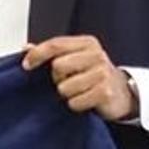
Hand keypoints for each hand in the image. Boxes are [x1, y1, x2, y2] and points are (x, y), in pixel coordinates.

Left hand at [21, 35, 135, 121]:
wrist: (122, 93)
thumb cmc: (94, 74)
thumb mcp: (75, 58)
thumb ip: (52, 52)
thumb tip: (26, 47)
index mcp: (87, 43)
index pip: (56, 44)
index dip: (37, 54)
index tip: (26, 65)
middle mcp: (96, 55)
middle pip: (58, 66)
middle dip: (57, 78)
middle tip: (67, 80)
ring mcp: (102, 74)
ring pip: (64, 87)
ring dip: (66, 93)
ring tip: (78, 90)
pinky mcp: (105, 93)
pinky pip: (75, 102)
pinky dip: (75, 104)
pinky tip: (85, 99)